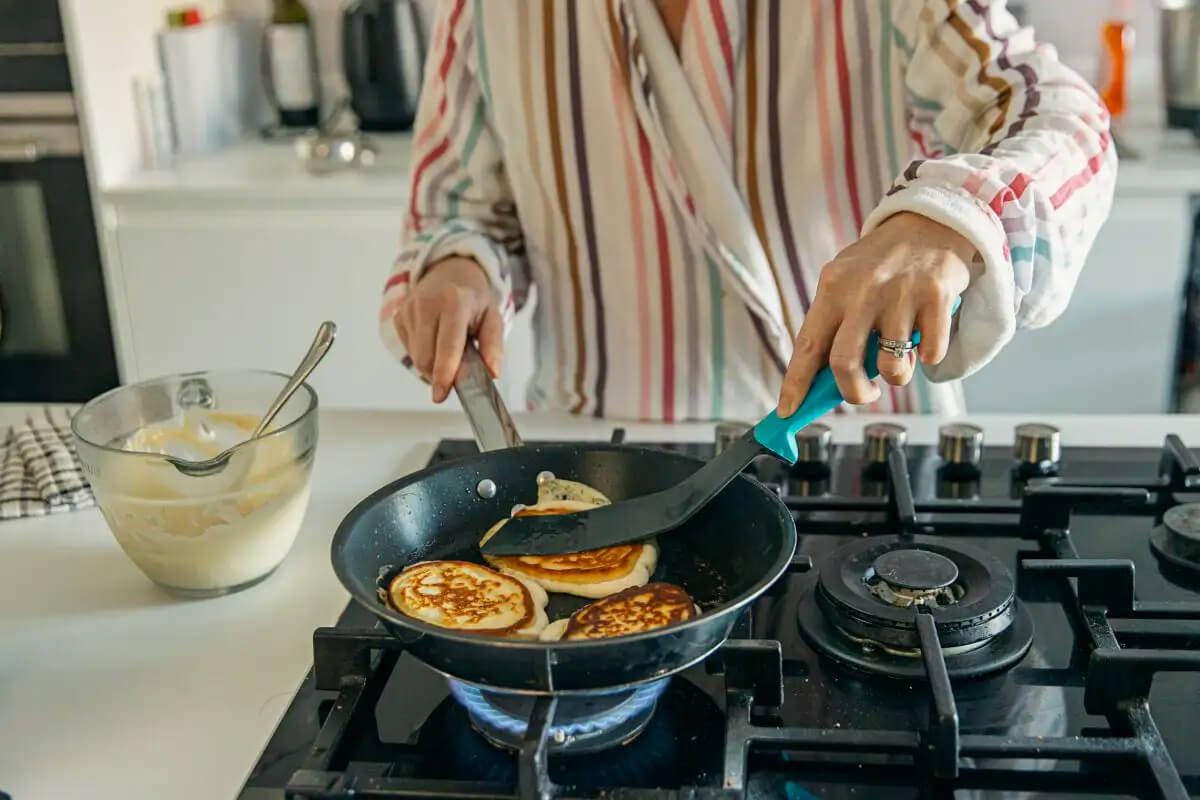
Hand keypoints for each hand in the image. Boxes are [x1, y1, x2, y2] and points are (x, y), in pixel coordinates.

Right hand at [392, 256, 503, 402]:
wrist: (449, 271)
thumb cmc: (473, 299)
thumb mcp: (492, 317)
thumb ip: (493, 346)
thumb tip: (492, 373)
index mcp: (454, 302)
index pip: (448, 344)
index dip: (444, 372)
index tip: (441, 394)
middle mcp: (427, 303)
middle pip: (427, 357)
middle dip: (441, 373)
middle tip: (458, 368)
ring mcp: (408, 309)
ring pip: (417, 357)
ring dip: (433, 364)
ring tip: (448, 347)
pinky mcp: (398, 316)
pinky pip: (409, 350)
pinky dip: (424, 354)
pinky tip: (434, 339)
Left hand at [776, 212, 977, 415]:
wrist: (931, 221)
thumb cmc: (882, 262)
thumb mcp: (846, 281)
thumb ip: (835, 324)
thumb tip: (821, 380)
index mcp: (832, 289)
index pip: (807, 346)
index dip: (795, 384)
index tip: (787, 411)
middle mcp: (863, 291)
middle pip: (844, 364)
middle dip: (854, 392)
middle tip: (863, 393)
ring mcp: (901, 294)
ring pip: (892, 366)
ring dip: (897, 376)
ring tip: (900, 358)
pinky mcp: (937, 297)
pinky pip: (931, 354)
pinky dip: (928, 357)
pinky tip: (925, 336)